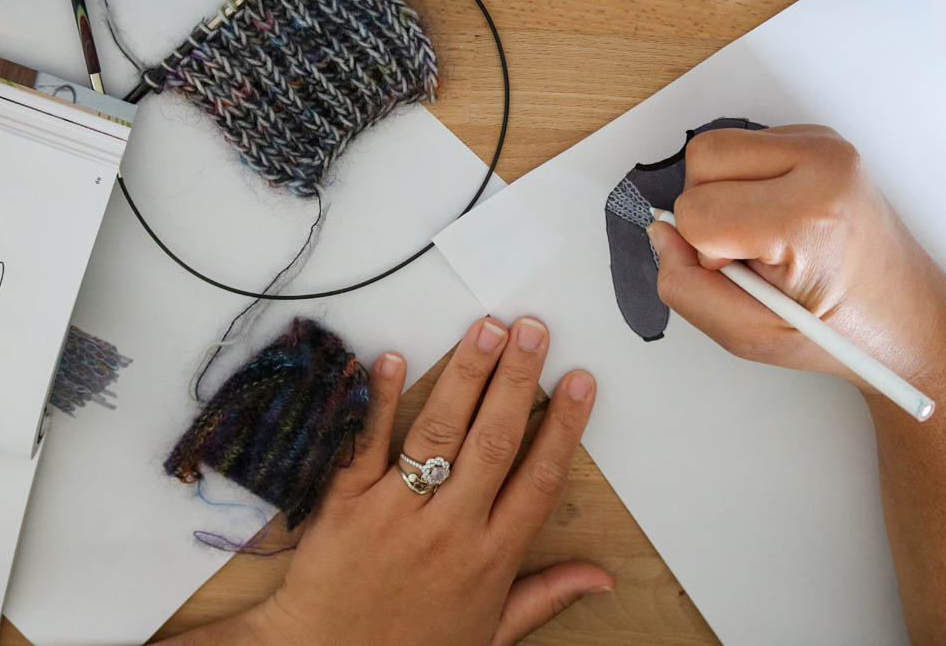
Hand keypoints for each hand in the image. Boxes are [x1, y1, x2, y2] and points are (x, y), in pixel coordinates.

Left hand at [243, 317, 609, 645]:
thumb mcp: (490, 634)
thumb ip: (545, 597)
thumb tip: (601, 577)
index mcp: (489, 558)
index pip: (537, 478)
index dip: (564, 426)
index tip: (579, 380)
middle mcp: (448, 529)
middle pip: (494, 441)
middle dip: (518, 379)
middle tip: (534, 330)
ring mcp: (395, 512)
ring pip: (439, 432)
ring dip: (466, 375)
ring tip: (486, 330)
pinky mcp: (345, 505)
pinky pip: (365, 444)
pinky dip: (379, 400)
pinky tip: (392, 359)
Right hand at [646, 124, 945, 386]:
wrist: (906, 317)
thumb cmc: (844, 329)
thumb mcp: (751, 337)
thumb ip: (687, 288)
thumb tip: (661, 235)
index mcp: (810, 216)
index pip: (698, 211)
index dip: (706, 253)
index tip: (747, 275)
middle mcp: (823, 164)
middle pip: (702, 159)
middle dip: (706, 211)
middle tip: (749, 254)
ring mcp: (825, 145)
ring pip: (716, 148)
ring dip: (721, 194)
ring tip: (762, 236)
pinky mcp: (820, 140)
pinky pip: (744, 148)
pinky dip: (743, 185)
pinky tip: (776, 219)